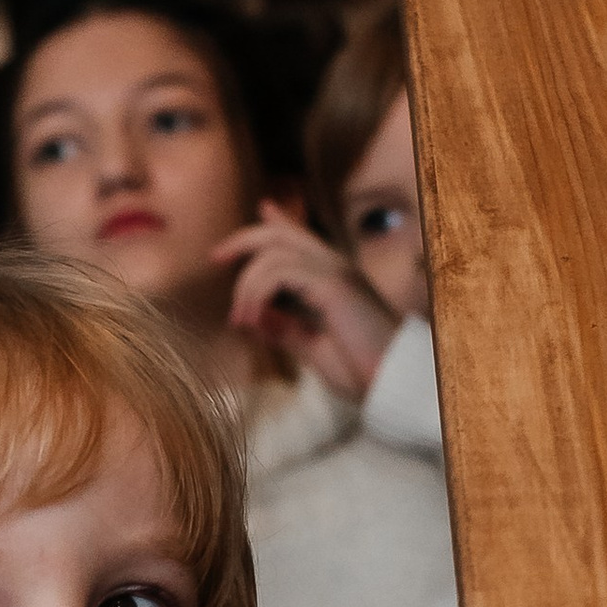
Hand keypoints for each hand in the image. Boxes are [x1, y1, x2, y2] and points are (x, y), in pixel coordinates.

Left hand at [214, 205, 397, 400]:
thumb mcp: (311, 347)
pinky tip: (250, 319)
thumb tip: (251, 317)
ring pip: (273, 253)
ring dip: (246, 286)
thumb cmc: (360, 369)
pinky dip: (256, 293)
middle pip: (278, 234)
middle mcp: (334, 266)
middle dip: (241, 241)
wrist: (392, 382)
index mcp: (331, 278)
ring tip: (240, 320)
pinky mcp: (333, 285)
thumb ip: (284, 329)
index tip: (240, 230)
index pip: (297, 237)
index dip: (270, 224)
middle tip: (215, 258)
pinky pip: (281, 272)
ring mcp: (335, 272)